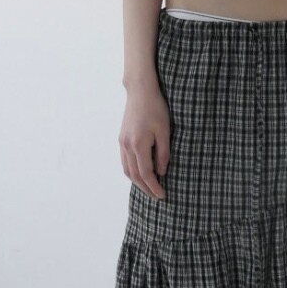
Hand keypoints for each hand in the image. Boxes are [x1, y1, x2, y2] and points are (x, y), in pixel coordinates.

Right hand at [119, 81, 170, 199]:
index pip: (146, 174)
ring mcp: (122, 142)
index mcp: (139, 145)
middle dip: (146, 188)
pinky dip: (132, 171)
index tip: (163, 195)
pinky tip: (140, 174)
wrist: (140, 91)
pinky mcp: (121, 138)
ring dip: (137, 182)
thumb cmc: (156, 108)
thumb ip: (163, 154)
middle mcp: (127, 146)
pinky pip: (124, 161)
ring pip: (127, 170)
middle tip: (157, 196)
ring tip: (149, 188)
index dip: (154, 187)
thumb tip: (161, 172)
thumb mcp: (165, 131)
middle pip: (134, 176)